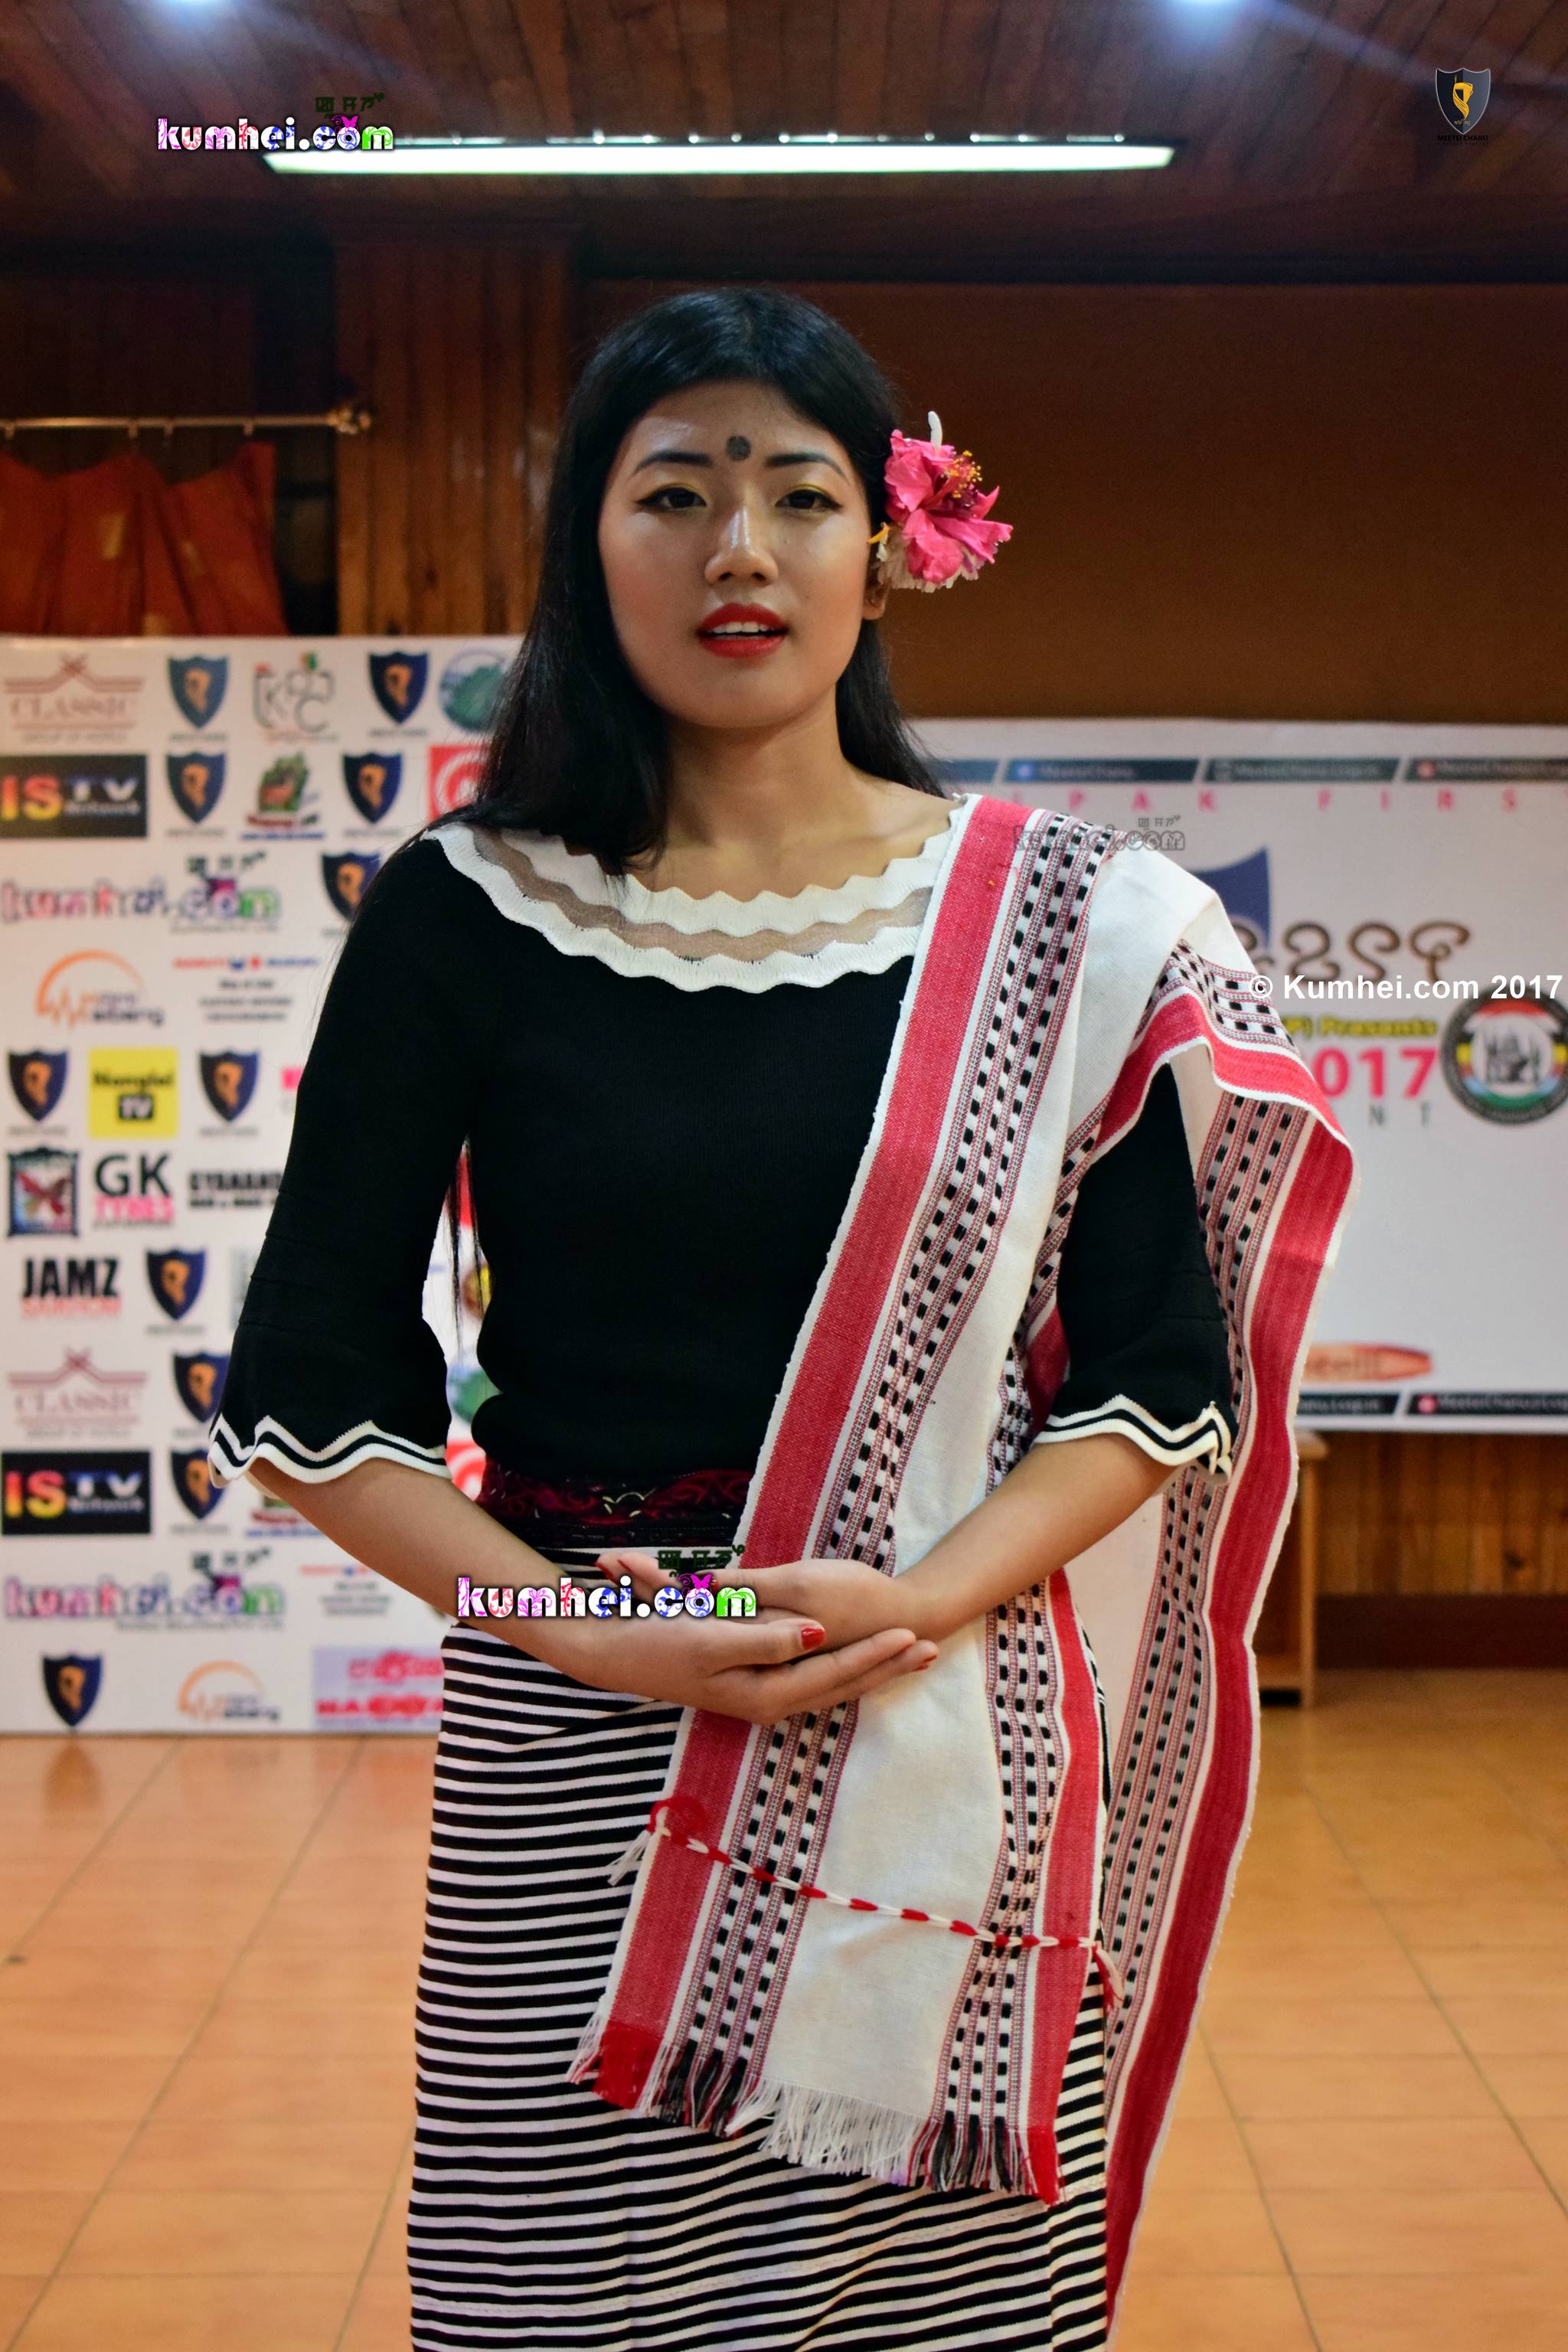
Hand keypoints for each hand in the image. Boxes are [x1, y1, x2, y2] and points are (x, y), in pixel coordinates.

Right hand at [531, 1556, 936, 1724]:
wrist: (613, 1654)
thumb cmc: (657, 1644)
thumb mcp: (713, 1639)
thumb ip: (769, 1639)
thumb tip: (819, 1637)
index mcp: (762, 1694)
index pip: (834, 1673)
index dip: (876, 1655)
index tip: (914, 1635)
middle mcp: (766, 1702)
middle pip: (841, 1685)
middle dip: (887, 1666)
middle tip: (933, 1648)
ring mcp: (760, 1694)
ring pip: (830, 1683)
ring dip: (871, 1667)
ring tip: (911, 1653)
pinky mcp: (753, 1681)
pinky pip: (811, 1678)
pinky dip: (842, 1667)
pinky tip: (859, 1661)